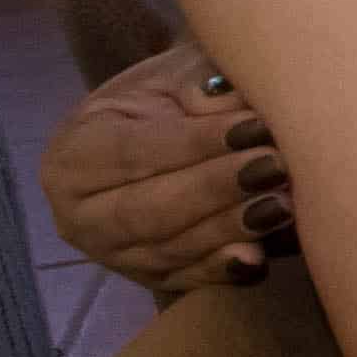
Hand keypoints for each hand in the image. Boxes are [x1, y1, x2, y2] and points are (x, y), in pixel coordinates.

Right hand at [36, 44, 287, 295]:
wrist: (160, 137)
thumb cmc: (165, 100)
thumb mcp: (173, 75)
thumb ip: (197, 84)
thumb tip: (229, 104)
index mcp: (73, 156)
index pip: (133, 151)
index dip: (195, 142)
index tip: (254, 126)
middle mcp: (80, 215)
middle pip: (147, 209)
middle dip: (215, 189)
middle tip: (276, 166)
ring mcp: (114, 256)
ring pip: (169, 249)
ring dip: (228, 229)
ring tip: (282, 203)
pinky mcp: (152, 280)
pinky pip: (187, 281)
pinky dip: (222, 271)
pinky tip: (257, 258)